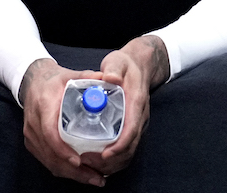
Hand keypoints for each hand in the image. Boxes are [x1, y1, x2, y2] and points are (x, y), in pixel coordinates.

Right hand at [19, 58, 107, 186]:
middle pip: (51, 153)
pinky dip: (63, 169)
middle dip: (73, 170)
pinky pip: (46, 160)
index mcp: (44, 105)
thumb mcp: (70, 75)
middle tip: (96, 177)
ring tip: (93, 178)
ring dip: (71, 174)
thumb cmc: (53, 80)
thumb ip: (89, 77)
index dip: (63, 149)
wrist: (32, 82)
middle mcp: (34, 123)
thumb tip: (111, 78)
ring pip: (49, 161)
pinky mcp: (31, 142)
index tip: (78, 160)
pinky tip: (80, 174)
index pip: (50, 132)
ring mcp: (31, 135)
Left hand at [84, 35, 170, 176]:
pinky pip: (126, 149)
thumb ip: (114, 69)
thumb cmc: (125, 65)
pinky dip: (114, 159)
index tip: (104, 155)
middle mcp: (139, 117)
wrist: (139, 66)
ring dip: (112, 163)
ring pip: (129, 152)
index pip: (131, 130)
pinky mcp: (132, 127)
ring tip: (89, 164)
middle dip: (111, 160)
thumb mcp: (118, 62)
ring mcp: (137, 124)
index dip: (119, 146)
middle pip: (130, 147)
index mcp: (136, 103)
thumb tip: (110, 77)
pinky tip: (97, 161)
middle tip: (88, 161)